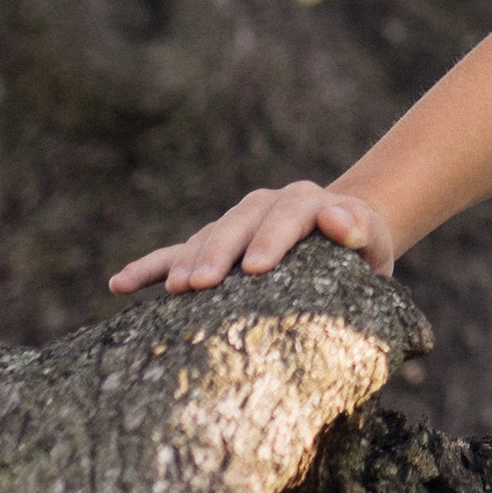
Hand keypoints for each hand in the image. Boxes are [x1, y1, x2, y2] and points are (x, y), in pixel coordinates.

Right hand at [107, 184, 396, 295]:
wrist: (342, 235)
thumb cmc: (361, 248)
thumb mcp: (372, 240)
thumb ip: (360, 229)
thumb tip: (339, 219)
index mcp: (305, 202)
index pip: (287, 215)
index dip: (270, 239)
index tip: (255, 268)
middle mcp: (264, 206)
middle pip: (238, 224)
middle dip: (218, 252)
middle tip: (202, 284)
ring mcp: (234, 225)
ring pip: (205, 238)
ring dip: (187, 262)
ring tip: (174, 290)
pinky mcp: (212, 246)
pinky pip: (175, 253)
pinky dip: (149, 268)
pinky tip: (119, 284)